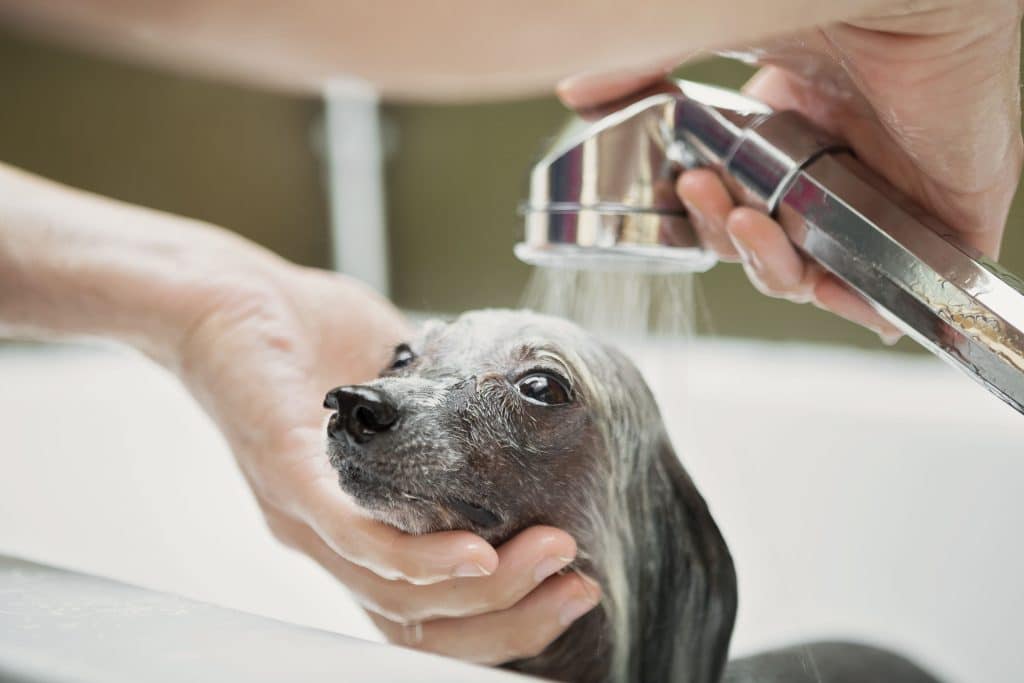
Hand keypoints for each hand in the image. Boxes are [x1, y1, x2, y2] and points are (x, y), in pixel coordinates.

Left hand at [177, 259, 597, 662]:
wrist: (226, 292)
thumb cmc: (309, 338)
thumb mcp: (401, 391)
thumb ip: (449, 424)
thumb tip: (520, 422)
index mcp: (357, 528)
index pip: (430, 611)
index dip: (504, 619)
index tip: (571, 588)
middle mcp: (328, 539)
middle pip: (420, 624)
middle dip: (510, 621)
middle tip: (576, 588)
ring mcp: (304, 514)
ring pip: (395, 595)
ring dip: (484, 591)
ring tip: (548, 560)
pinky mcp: (288, 472)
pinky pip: (354, 537)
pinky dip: (420, 560)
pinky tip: (477, 555)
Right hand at [559, 0, 1022, 342]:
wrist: (914, 0)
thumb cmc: (832, 11)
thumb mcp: (718, 42)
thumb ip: (646, 68)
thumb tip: (575, 91)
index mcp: (793, 141)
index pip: (740, 211)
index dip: (707, 223)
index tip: (682, 198)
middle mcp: (837, 173)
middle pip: (769, 251)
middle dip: (726, 239)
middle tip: (704, 197)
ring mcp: (888, 200)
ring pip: (817, 278)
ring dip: (769, 266)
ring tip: (747, 221)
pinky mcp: (942, 223)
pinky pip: (894, 294)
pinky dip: (855, 305)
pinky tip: (819, 282)